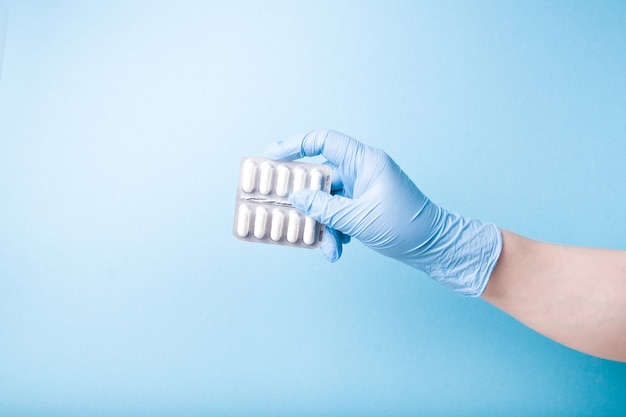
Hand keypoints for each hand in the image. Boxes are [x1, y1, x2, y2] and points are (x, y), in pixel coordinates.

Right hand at [265, 130, 501, 295]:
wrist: (434, 248)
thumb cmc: (404, 227)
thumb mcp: (358, 219)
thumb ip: (323, 208)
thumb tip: (296, 197)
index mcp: (365, 161)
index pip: (324, 141)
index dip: (295, 144)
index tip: (272, 157)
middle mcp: (362, 171)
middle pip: (321, 176)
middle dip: (306, 200)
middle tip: (283, 208)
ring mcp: (363, 189)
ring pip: (328, 201)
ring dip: (324, 225)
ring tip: (328, 249)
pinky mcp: (364, 207)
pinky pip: (338, 213)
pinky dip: (335, 230)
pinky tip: (338, 249)